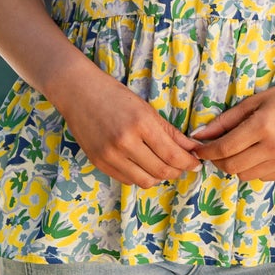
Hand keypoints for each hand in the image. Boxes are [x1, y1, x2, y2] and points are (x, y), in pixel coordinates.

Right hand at [51, 60, 201, 188]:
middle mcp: (125, 142)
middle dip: (178, 171)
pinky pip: (127, 180)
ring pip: (145, 181)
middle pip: (161, 171)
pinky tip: (143, 165)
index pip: (173, 155)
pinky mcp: (99, 163)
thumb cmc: (115, 96)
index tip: (197, 164)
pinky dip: (140, 176)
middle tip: (183, 166)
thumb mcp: (147, 109)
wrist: (78, 93)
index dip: (189, 163)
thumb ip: (171, 132)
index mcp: (141, 124)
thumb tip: (193, 148)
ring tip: (163, 166)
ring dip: (159, 177)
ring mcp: (110, 155)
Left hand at [190, 81, 274, 182]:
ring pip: (245, 176)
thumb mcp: (251, 103)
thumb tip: (199, 136)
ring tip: (239, 151)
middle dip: (218, 161)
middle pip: (232, 166)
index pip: (225, 148)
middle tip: (215, 152)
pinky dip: (254, 169)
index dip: (207, 151)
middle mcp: (274, 146)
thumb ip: (224, 121)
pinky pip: (262, 177)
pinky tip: (259, 154)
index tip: (199, 150)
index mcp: (262, 126)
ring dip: (236, 166)